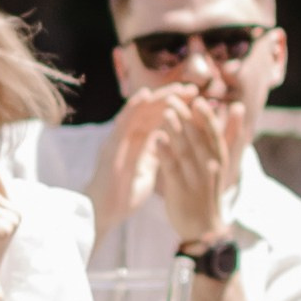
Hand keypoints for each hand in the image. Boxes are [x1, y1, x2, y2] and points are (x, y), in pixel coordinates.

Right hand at [84, 89, 179, 233]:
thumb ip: (155, 155)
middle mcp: (128, 137)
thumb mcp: (147, 171)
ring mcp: (118, 139)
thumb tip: (169, 143)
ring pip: (138, 112)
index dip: (177, 109)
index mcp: (138, 144)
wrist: (104, 213)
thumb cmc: (124, 194)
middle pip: (151, 112)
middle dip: (171, 99)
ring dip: (157, 98)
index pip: (159, 120)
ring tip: (175, 88)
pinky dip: (132, 108)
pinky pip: (122, 123)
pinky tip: (144, 95)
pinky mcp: (111, 146)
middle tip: (191, 88)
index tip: (196, 101)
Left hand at [152, 91, 245, 249]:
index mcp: (218, 160)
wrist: (203, 229)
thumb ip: (215, 142)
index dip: (205, 116)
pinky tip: (157, 139)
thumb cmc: (206, 193)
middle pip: (198, 137)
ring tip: (165, 112)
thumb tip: (228, 112)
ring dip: (176, 129)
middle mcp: (209, 167)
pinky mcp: (180, 191)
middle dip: (186, 116)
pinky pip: (172, 169)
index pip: (213, 133)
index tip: (196, 99)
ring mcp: (195, 179)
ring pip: (185, 150)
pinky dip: (165, 153)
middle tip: (173, 98)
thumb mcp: (215, 166)